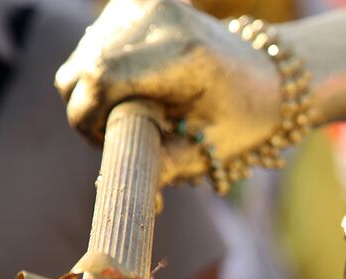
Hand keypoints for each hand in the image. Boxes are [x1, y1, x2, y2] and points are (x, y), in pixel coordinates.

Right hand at [55, 0, 283, 183]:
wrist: (264, 71)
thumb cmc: (240, 116)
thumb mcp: (208, 149)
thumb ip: (163, 167)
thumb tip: (125, 193)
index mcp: (183, 54)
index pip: (101, 80)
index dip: (89, 120)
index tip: (106, 143)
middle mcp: (157, 19)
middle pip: (82, 73)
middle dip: (89, 113)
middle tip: (123, 134)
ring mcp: (141, 4)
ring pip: (80, 62)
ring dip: (93, 95)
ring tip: (134, 111)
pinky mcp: (131, 2)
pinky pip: (91, 48)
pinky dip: (102, 74)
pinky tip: (137, 86)